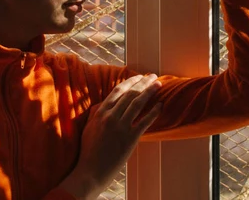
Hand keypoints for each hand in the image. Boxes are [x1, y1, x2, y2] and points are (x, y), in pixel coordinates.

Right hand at [59, 74, 161, 198]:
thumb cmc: (89, 150)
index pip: (118, 91)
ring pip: (138, 103)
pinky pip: (145, 121)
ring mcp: (121, 127)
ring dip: (150, 91)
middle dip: (143, 83)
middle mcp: (111, 117)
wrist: (91, 171)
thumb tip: (103, 102)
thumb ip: (96, 112)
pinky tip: (161, 105)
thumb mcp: (88, 127)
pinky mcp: (130, 138)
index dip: (130, 81)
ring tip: (159, 84)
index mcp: (101, 112)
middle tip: (153, 76)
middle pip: (130, 94)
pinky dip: (154, 111)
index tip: (139, 76)